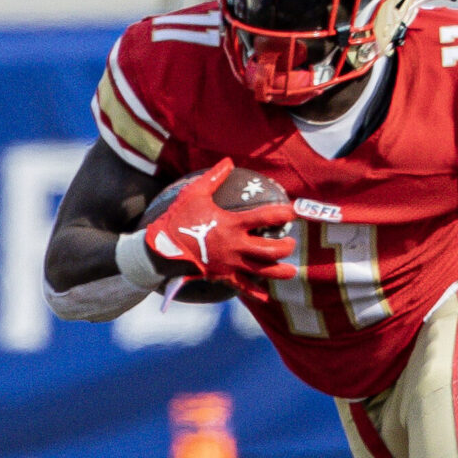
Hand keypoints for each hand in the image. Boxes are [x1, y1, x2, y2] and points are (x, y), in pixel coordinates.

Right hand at [139, 158, 296, 292]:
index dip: (284, 213)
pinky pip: (243, 287)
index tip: (296, 210)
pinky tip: (265, 296)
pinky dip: (256, 293)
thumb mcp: (194, 193)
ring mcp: (232, 264)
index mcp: (233, 224)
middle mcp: (236, 246)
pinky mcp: (224, 277)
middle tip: (290, 242)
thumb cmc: (178, 219)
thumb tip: (229, 161)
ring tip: (290, 270)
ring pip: (264, 271)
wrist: (161, 250)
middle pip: (272, 250)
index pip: (266, 217)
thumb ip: (214, 177)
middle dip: (286, 246)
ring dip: (281, 271)